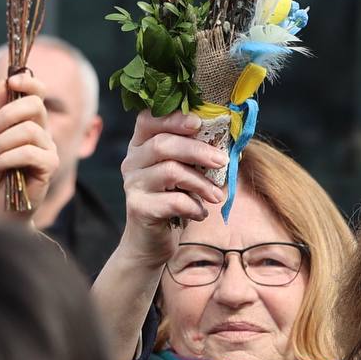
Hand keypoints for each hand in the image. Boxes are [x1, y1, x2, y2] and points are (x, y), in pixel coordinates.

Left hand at [0, 71, 57, 222]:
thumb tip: (5, 82)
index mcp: (28, 121)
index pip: (38, 93)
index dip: (28, 81)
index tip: (12, 80)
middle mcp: (42, 132)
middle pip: (35, 105)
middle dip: (8, 113)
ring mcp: (48, 149)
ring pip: (28, 130)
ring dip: (2, 143)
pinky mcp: (49, 166)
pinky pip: (30, 152)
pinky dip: (7, 157)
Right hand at [120, 110, 227, 267]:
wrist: (151, 241)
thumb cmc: (173, 199)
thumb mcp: (184, 171)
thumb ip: (195, 153)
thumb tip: (228, 140)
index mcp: (141, 144)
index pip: (148, 119)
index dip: (173, 118)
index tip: (199, 123)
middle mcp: (132, 161)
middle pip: (162, 145)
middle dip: (197, 151)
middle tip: (222, 161)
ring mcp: (132, 184)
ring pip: (170, 172)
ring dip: (201, 183)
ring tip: (217, 196)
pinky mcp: (138, 208)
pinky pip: (173, 201)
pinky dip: (194, 207)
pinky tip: (200, 213)